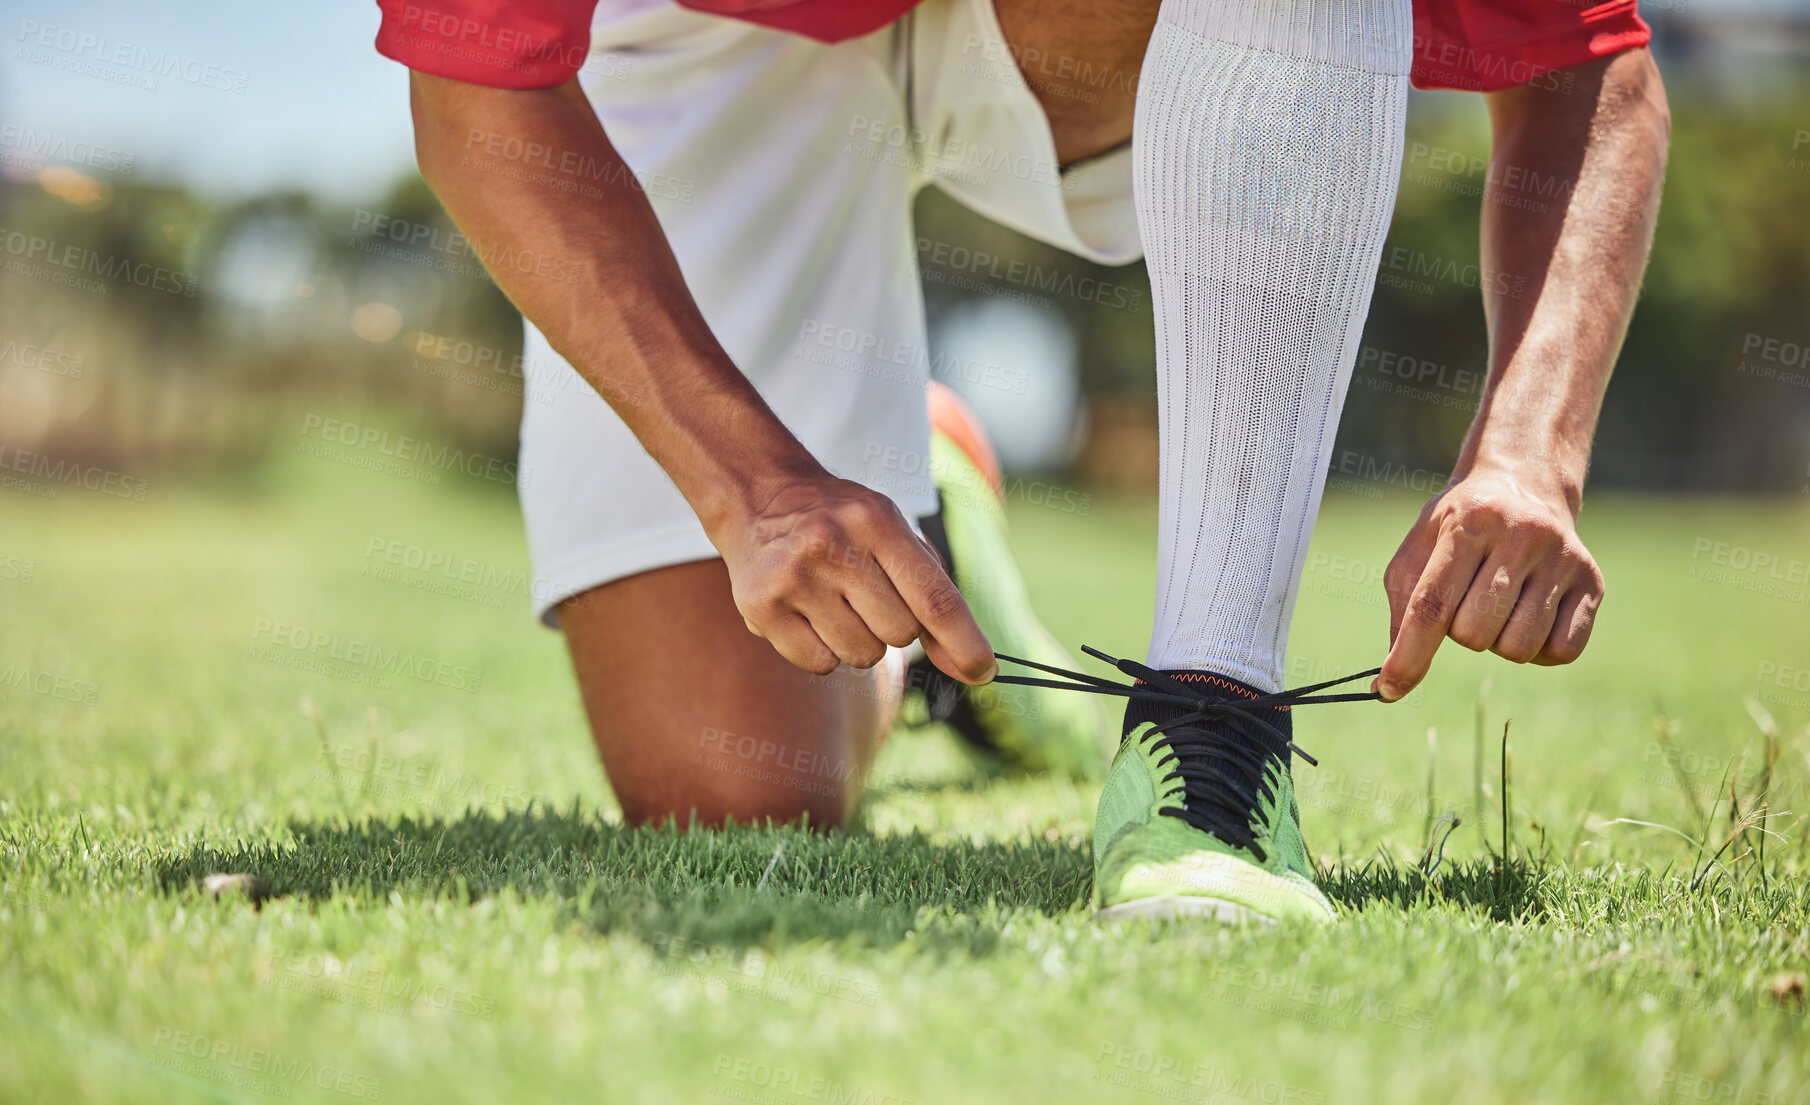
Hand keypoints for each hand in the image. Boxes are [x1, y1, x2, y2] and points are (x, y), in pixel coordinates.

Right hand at [712, 474, 996, 684]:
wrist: (759, 496)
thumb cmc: (843, 524)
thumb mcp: (892, 535)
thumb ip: (935, 596)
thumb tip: (971, 669)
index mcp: (876, 520)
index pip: (934, 596)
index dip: (964, 641)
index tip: (985, 671)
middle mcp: (831, 545)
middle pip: (899, 634)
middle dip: (893, 626)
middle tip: (865, 593)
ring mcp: (793, 577)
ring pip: (860, 655)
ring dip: (857, 640)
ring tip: (833, 600)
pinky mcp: (760, 607)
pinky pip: (820, 665)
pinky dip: (822, 651)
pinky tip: (806, 612)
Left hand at [1376, 464, 1603, 701]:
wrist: (1524, 486)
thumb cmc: (1460, 526)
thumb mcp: (1419, 549)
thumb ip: (1403, 610)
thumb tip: (1391, 682)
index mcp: (1468, 523)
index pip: (1432, 604)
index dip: (1410, 654)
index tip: (1390, 689)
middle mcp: (1522, 535)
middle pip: (1474, 633)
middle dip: (1460, 632)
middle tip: (1470, 598)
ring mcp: (1563, 558)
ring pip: (1518, 647)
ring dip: (1499, 642)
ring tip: (1500, 605)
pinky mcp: (1592, 581)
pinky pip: (1561, 651)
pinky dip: (1539, 650)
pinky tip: (1531, 617)